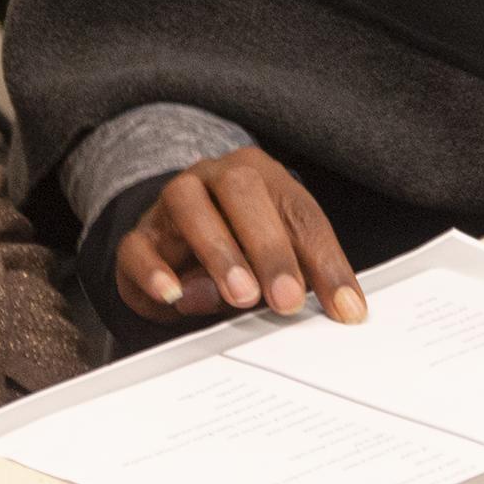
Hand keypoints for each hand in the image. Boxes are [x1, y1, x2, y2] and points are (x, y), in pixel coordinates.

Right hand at [113, 146, 367, 325]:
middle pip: (242, 189)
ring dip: (219, 252)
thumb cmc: (239, 247)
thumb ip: (300, 278)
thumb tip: (326, 306)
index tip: (345, 307)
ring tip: (241, 296)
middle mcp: (214, 177)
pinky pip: (138, 246)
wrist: (174, 244)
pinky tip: (173, 293)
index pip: (299, 211)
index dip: (325, 260)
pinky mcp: (139, 237)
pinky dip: (154, 271)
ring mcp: (171, 201)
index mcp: (261, 176)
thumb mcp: (280, 260)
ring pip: (189, 206)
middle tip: (286, 298)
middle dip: (269, 247)